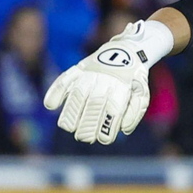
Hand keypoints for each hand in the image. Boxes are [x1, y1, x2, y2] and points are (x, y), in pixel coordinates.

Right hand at [43, 20, 170, 143]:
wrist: (125, 52)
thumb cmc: (132, 81)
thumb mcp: (141, 95)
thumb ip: (134, 112)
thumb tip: (124, 129)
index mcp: (121, 88)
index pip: (113, 109)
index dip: (107, 126)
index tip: (104, 139)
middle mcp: (103, 80)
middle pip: (93, 104)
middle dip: (87, 124)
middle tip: (84, 138)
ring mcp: (88, 74)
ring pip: (77, 94)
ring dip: (70, 112)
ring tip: (68, 127)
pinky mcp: (77, 70)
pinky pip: (64, 80)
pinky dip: (55, 91)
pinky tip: (50, 105)